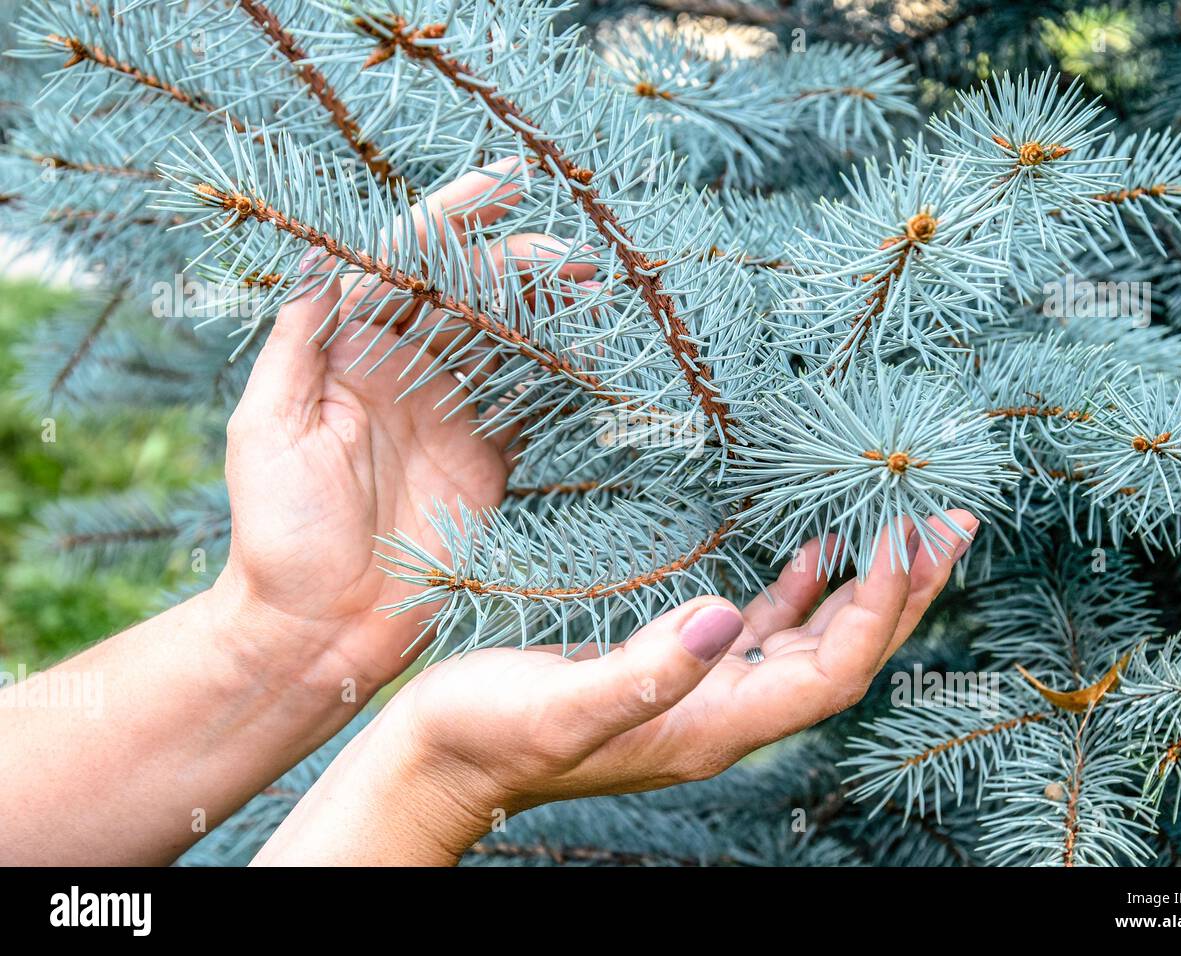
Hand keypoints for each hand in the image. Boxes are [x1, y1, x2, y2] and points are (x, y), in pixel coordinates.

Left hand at [215, 160, 591, 695]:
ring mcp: (450, 418)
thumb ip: (298, 340)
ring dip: (549, 308)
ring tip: (595, 285)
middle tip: (572, 254)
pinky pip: (530, 406)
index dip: (454, 219)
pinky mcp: (485, 464)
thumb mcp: (265, 426)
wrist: (316, 630)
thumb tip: (325, 253)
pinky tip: (595, 350)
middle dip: (520, 262)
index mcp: (350, 353)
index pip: (406, 263)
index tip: (506, 183)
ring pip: (507, 340)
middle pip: (470, 294)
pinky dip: (563, 376)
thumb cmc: (279, 532)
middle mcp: (404, 374)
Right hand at [253, 512, 978, 864]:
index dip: (879, 607)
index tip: (906, 533)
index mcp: (710, 727)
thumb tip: (726, 615)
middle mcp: (723, 715)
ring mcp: (703, 694)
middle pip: (844, 656)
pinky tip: (815, 552)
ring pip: (812, 639)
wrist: (438, 762)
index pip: (830, 670)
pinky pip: (764, 630)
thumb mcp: (561, 705)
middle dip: (904, 593)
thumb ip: (646, 670)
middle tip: (951, 522)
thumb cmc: (486, 736)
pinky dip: (801, 590)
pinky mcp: (677, 671)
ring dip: (865, 586)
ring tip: (906, 527)